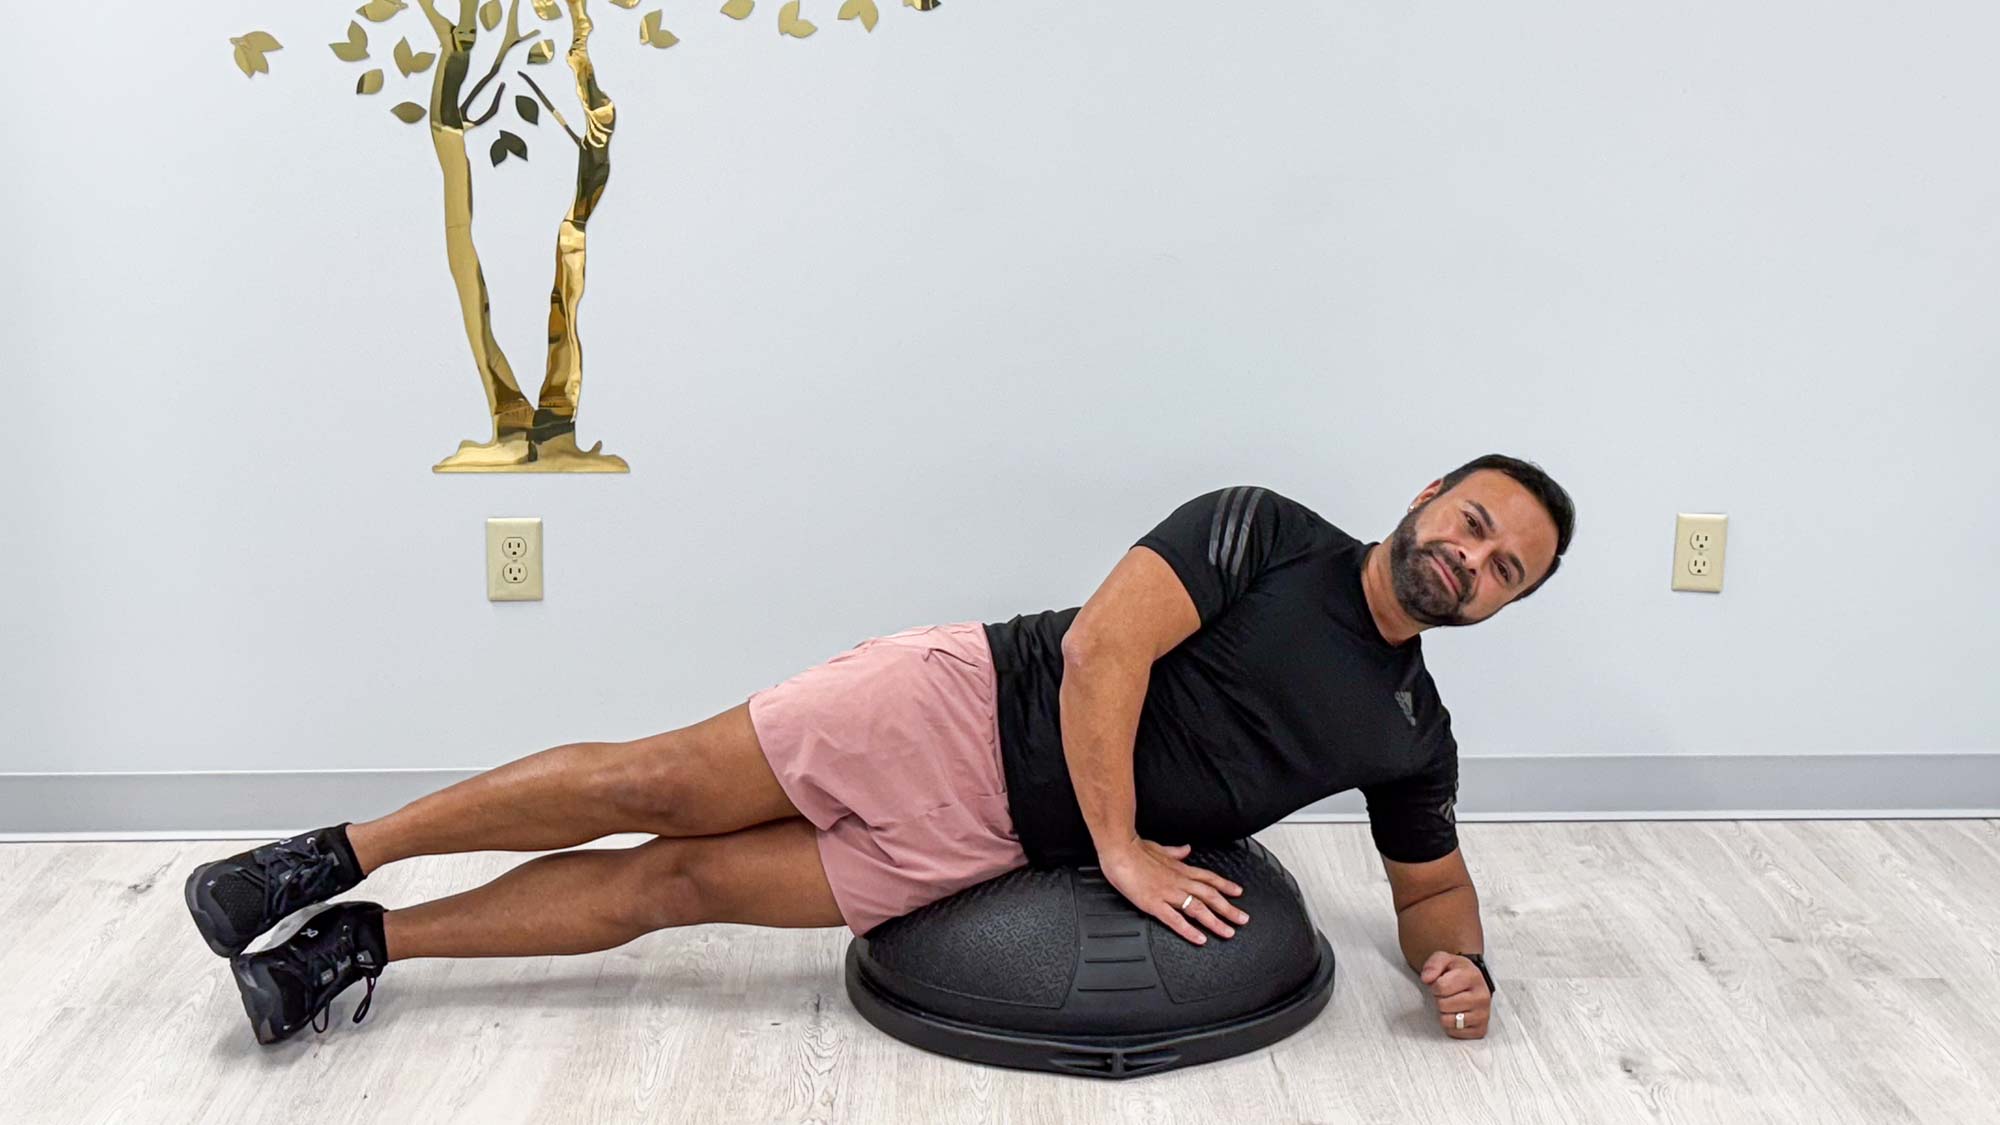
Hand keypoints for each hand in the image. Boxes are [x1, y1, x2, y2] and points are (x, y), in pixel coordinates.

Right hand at [1097, 837, 1248, 945]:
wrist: (1120, 850)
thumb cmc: (1135, 849)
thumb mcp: (1160, 847)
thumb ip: (1175, 852)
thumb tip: (1186, 849)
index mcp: (1180, 869)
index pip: (1209, 878)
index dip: (1225, 886)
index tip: (1238, 892)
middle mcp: (1179, 881)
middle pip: (1210, 896)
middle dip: (1228, 908)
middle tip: (1243, 919)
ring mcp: (1168, 893)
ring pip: (1198, 909)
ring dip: (1216, 921)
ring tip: (1228, 932)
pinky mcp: (1154, 904)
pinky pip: (1175, 920)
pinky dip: (1189, 930)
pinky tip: (1200, 939)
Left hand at [1420, 951, 1491, 1038]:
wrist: (1472, 983)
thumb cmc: (1455, 972)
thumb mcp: (1443, 960)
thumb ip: (1433, 965)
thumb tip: (1427, 979)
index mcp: (1473, 976)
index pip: (1441, 987)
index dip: (1434, 986)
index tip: (1440, 984)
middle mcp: (1482, 996)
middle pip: (1443, 1005)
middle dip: (1439, 999)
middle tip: (1447, 995)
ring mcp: (1483, 1015)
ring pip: (1448, 1021)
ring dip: (1444, 1013)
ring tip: (1451, 1004)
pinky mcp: (1481, 1029)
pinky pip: (1455, 1033)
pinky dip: (1451, 1026)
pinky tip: (1456, 1014)